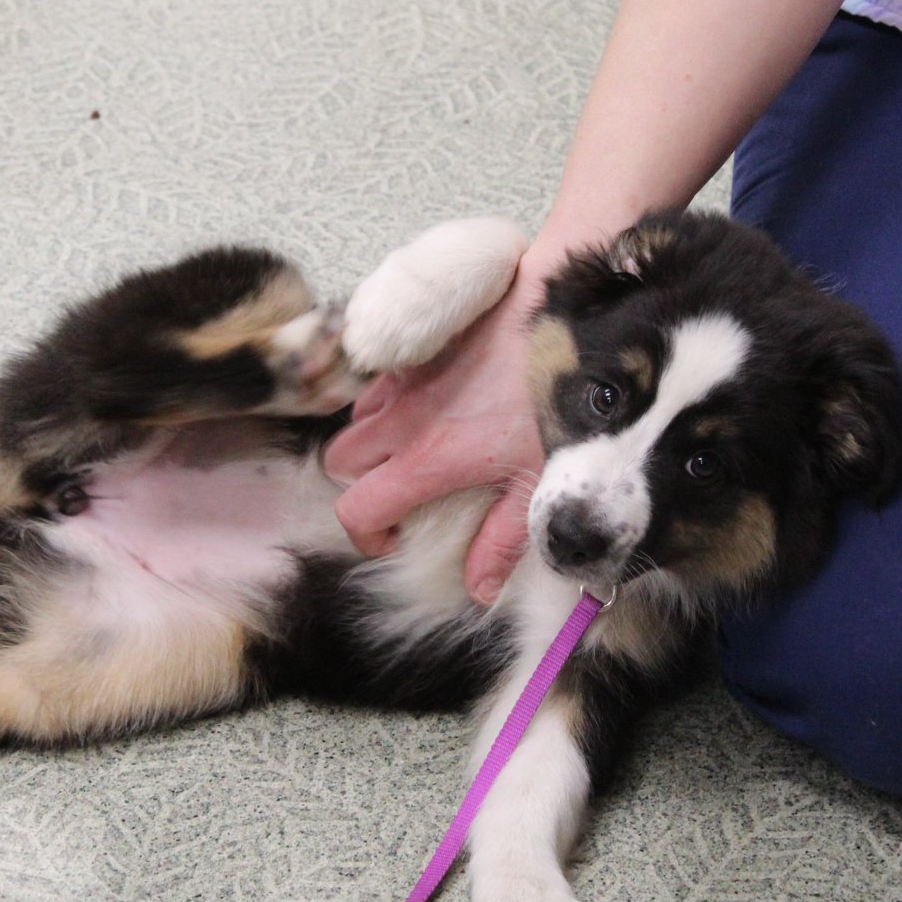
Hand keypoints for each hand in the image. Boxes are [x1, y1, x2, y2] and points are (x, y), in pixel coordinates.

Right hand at [324, 281, 546, 603]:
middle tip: (401, 495)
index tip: (398, 540)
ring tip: (412, 450)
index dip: (366, 536)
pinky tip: (430, 406)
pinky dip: (388, 402)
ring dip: (371, 441)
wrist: (563, 313)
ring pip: (355, 418)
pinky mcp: (418, 347)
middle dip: (358, 485)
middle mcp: (402, 419)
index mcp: (427, 461)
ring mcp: (404, 379)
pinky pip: (380, 381)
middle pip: (338, 462)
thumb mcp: (539, 482)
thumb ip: (502, 541)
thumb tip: (478, 588)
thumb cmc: (558, 401)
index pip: (355, 510)